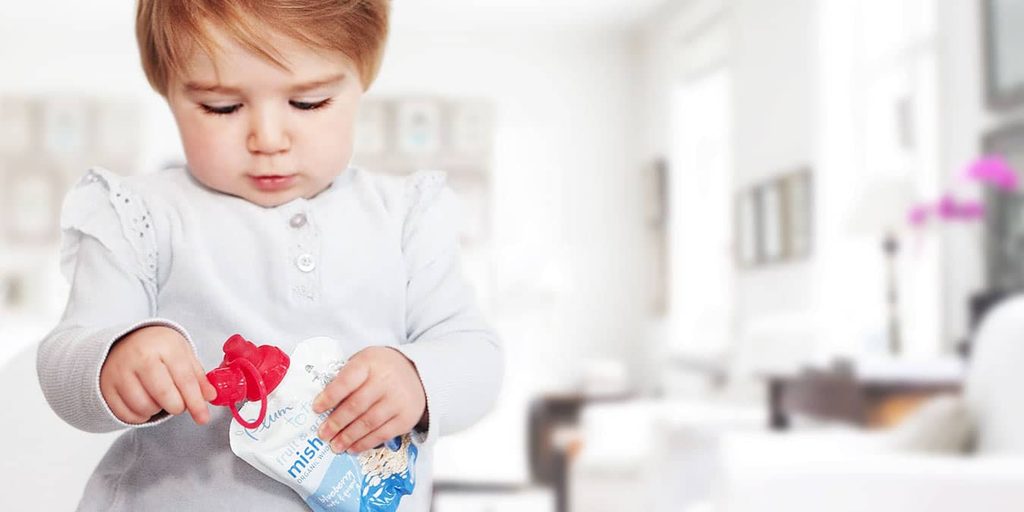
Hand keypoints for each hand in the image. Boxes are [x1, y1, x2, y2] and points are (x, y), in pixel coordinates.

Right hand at [100, 325, 216, 424]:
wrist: (124, 340)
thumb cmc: (158, 348)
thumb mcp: (182, 354)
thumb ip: (197, 376)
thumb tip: (210, 397)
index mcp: (165, 346)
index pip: (185, 379)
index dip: (196, 402)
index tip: (203, 417)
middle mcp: (140, 357)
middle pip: (164, 395)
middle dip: (177, 406)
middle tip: (179, 403)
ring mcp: (120, 371)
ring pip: (144, 407)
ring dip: (157, 410)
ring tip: (159, 398)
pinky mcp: (106, 386)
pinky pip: (126, 414)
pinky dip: (140, 415)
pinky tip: (145, 402)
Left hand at [313, 346, 426, 453]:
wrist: (418, 373)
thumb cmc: (382, 369)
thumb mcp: (365, 362)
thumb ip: (346, 378)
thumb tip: (323, 406)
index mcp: (370, 363)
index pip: (347, 381)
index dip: (330, 396)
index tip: (317, 408)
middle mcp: (386, 380)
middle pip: (356, 405)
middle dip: (336, 422)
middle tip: (323, 434)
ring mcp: (398, 400)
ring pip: (368, 423)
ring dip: (348, 437)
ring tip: (335, 445)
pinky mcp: (405, 418)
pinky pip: (382, 434)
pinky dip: (365, 443)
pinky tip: (353, 447)